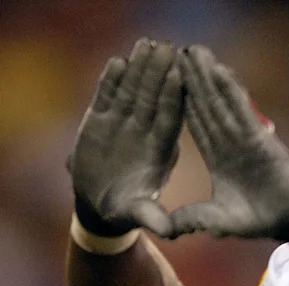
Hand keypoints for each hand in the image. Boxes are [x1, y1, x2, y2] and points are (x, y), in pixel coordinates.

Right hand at [67, 38, 182, 236]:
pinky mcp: (101, 121)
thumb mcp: (139, 215)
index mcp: (162, 150)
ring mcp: (124, 124)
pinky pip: (108, 97)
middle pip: (155, 97)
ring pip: (133, 91)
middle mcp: (146, 132)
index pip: (172, 119)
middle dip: (161, 73)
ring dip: (139, 69)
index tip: (181, 76)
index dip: (176, 98)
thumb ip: (153, 218)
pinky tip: (117, 62)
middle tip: (168, 49)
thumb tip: (169, 231)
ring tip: (145, 44)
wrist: (101, 203)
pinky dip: (111, 81)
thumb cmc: (126, 210)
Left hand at [169, 45, 288, 239]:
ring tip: (195, 52)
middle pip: (206, 106)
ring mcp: (244, 138)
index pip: (196, 125)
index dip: (182, 102)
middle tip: (177, 52)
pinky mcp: (260, 138)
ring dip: (208, 77)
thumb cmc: (259, 220)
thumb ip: (191, 219)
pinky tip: (220, 71)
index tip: (167, 81)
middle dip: (192, 81)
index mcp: (219, 159)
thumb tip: (164, 230)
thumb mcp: (216, 221)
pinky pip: (241, 111)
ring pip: (221, 103)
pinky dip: (231, 91)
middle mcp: (230, 143)